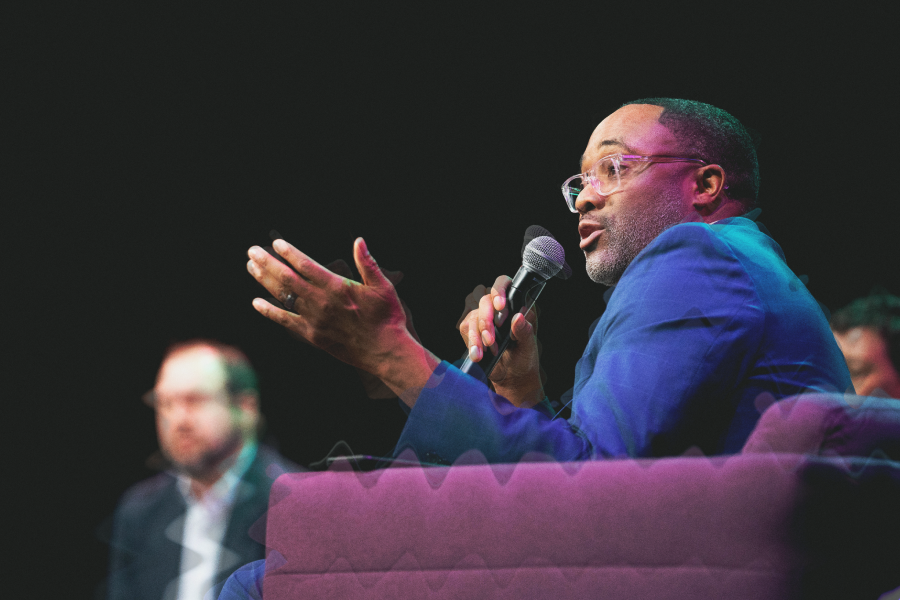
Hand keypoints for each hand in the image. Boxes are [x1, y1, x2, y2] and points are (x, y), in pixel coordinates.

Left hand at [247, 238, 437, 404]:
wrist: (384, 351)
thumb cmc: (387, 316)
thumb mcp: (382, 286)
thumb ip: (367, 263)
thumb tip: (359, 241)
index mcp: (337, 287)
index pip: (306, 265)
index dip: (289, 253)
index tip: (276, 243)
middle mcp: (321, 302)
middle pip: (287, 279)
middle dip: (268, 263)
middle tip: (252, 251)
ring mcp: (314, 319)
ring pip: (283, 297)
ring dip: (265, 281)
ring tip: (252, 267)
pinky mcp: (312, 335)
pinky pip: (285, 321)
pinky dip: (270, 312)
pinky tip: (256, 303)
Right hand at [457, 276, 544, 407]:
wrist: (511, 377)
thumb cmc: (524, 358)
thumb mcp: (528, 346)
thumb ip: (524, 331)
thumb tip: (518, 317)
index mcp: (516, 305)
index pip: (505, 284)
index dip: (500, 290)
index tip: (500, 306)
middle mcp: (498, 308)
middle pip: (485, 300)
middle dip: (487, 320)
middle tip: (491, 339)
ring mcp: (483, 318)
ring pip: (474, 316)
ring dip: (479, 336)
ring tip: (488, 351)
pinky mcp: (472, 330)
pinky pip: (465, 329)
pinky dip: (471, 343)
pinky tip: (478, 355)